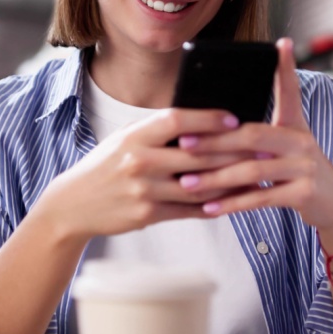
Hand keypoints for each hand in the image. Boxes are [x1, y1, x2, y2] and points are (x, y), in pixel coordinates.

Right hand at [35, 108, 254, 243]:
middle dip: (232, 152)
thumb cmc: (105, 166)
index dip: (208, 118)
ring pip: (198, 185)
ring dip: (230, 182)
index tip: (234, 119)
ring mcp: (143, 190)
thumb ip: (156, 131)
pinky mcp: (147, 214)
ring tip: (253, 176)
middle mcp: (139, 161)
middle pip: (195, 154)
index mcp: (134, 136)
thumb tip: (200, 122)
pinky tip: (230, 201)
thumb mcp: (124, 139)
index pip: (177, 120)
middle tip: (259, 148)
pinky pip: (188, 210)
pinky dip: (212, 206)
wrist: (73, 204)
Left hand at [174, 38, 332, 237]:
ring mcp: (305, 168)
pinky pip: (261, 197)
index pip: (290, 91)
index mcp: (295, 126)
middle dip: (214, 140)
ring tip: (187, 183)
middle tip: (183, 144)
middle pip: (252, 135)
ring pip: (253, 169)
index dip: (286, 68)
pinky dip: (232, 204)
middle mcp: (302, 142)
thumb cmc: (299, 174)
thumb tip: (220, 126)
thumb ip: (260, 137)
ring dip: (215, 179)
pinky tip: (209, 207)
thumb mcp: (287, 148)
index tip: (281, 44)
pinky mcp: (305, 193)